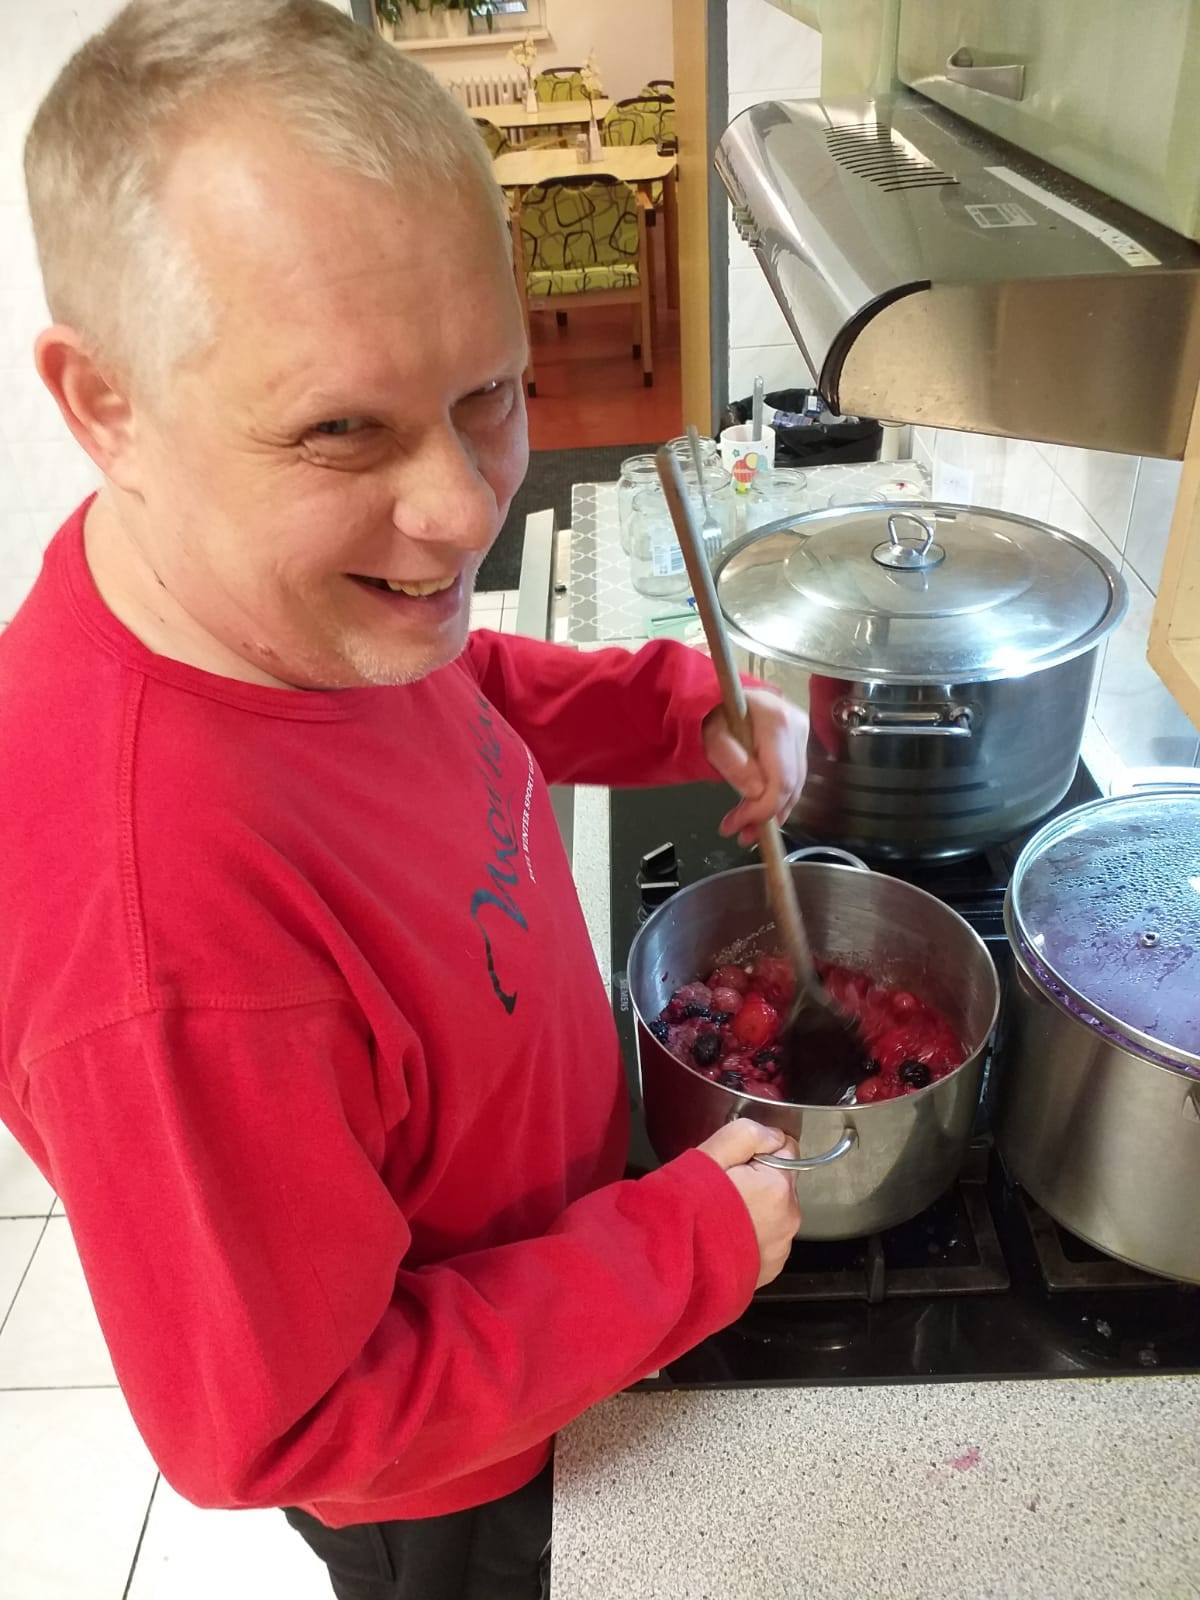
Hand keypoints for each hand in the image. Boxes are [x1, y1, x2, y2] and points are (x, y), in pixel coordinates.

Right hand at [698, 1118, 801, 1287]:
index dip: (759, 1152)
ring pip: (775, 1213)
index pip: (787, 1151)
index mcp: (778, 1187)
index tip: (735, 1163)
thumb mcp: (711, 1154)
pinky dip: (752, 1236)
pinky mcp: (771, 1269)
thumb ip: (748, 1135)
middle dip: (759, 1182)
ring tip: (722, 1217)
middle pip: (781, 1184)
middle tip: (723, 1190)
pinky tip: (726, 1238)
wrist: (675, 1264)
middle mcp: (789, 1218)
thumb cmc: (690, 1206)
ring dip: (756, 1210)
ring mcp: (782, 1248)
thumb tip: (773, 1136)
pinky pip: (768, 1240)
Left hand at [701, 688, 808, 844]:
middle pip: (791, 786)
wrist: (723, 695)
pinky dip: (778, 798)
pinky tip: (760, 811)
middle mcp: (797, 726)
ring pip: (796, 786)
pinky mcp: (800, 741)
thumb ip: (732, 763)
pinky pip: (794, 778)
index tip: (737, 826)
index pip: (780, 780)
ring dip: (773, 812)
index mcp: (777, 722)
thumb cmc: (713, 714)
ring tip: (747, 830)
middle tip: (740, 834)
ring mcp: (802, 732)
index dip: (762, 810)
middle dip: (766, 816)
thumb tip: (756, 791)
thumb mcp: (712, 737)